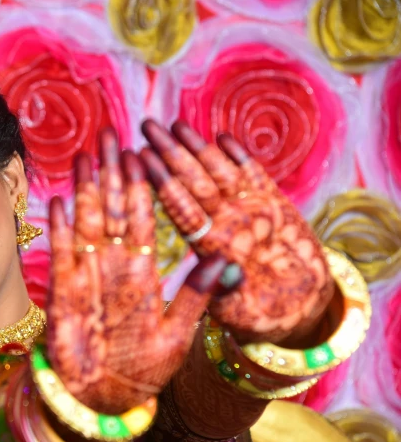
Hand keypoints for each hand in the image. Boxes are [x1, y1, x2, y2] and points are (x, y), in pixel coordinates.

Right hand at [47, 129, 228, 415]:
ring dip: (86, 190)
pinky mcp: (65, 295)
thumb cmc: (143, 372)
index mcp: (146, 273)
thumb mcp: (179, 334)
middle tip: (111, 136)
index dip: (145, 187)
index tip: (146, 154)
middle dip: (113, 174)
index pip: (146, 220)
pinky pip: (63, 256)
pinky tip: (60, 201)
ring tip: (85, 156)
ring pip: (87, 224)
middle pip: (114, 211)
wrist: (104, 401)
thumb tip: (226, 261)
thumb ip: (196, 295)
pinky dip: (62, 230)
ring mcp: (89, 278)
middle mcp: (116, 268)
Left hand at [140, 120, 334, 344]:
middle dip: (170, 154)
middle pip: (192, 183)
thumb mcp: (241, 312)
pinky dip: (240, 157)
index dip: (161, 183)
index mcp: (209, 248)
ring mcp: (247, 213)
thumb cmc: (264, 317)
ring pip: (217, 174)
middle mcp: (223, 225)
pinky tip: (223, 137)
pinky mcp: (274, 206)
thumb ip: (228, 292)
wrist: (302, 309)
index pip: (180, 209)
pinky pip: (253, 177)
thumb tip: (222, 268)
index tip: (140, 159)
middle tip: (148, 125)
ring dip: (197, 149)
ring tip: (176, 124)